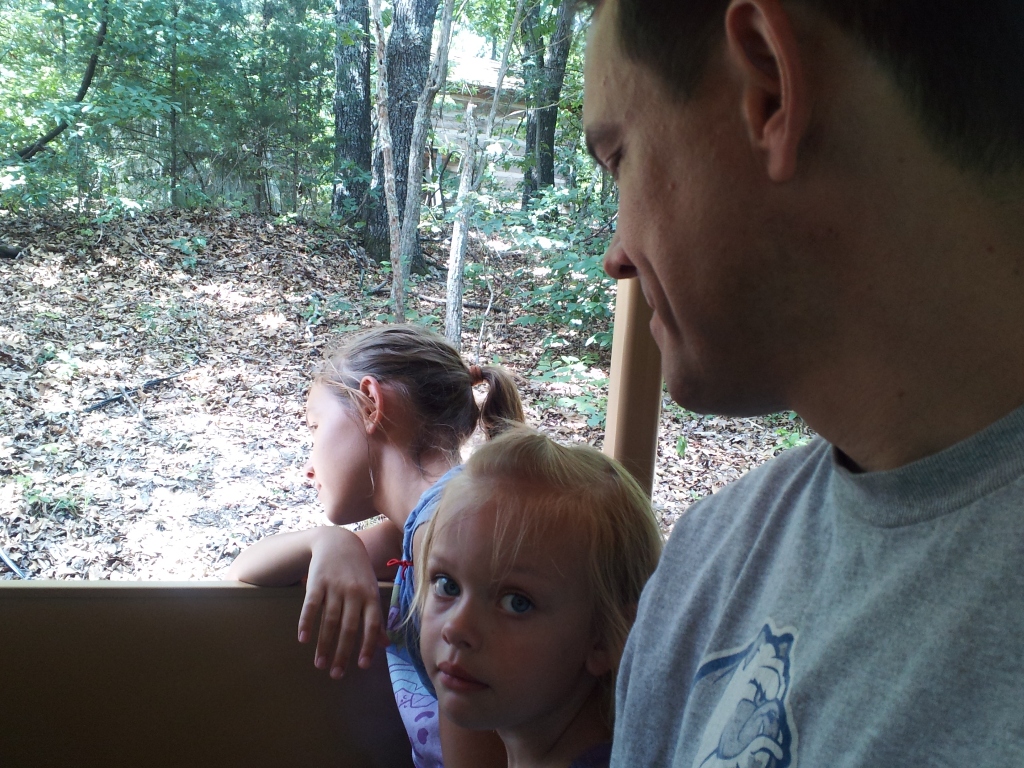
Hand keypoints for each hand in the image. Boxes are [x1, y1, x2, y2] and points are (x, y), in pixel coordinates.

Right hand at [297, 527, 388, 678]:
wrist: (338, 541)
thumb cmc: (358, 571)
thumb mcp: (371, 590)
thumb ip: (377, 617)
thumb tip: (385, 644)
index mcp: (370, 596)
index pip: (371, 625)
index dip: (367, 646)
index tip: (361, 666)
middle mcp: (354, 592)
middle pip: (349, 627)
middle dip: (342, 653)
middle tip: (336, 674)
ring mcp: (335, 587)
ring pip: (329, 621)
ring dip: (324, 645)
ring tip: (319, 664)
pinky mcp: (317, 582)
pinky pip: (311, 606)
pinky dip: (306, 622)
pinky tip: (303, 639)